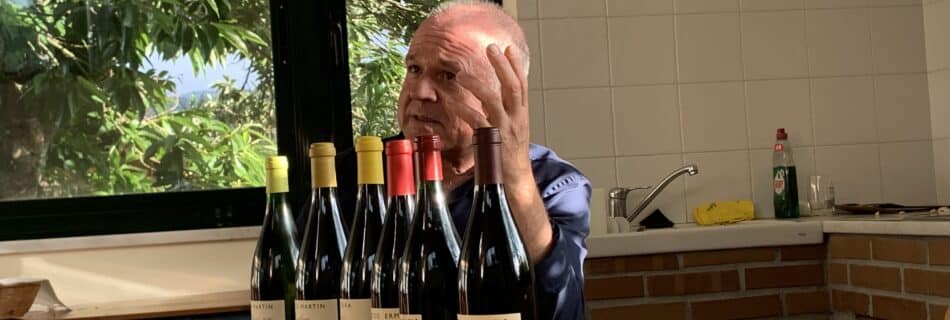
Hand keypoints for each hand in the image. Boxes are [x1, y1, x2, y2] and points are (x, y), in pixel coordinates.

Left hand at [456, 44, 531, 173]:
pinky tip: (453, 101)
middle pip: (513, 88)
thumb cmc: (508, 154)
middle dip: (503, 66)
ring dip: (478, 84)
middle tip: (490, 48)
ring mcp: (505, 130)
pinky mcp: (492, 141)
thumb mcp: (512, 128)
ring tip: (462, 74)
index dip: (516, 66)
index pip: (522, 85)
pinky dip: (464, 109)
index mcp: (521, 114)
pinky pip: (477, 121)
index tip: (508, 48)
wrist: (515, 179)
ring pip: (494, 101)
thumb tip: (494, 92)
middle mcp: (517, 119)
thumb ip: (505, 110)